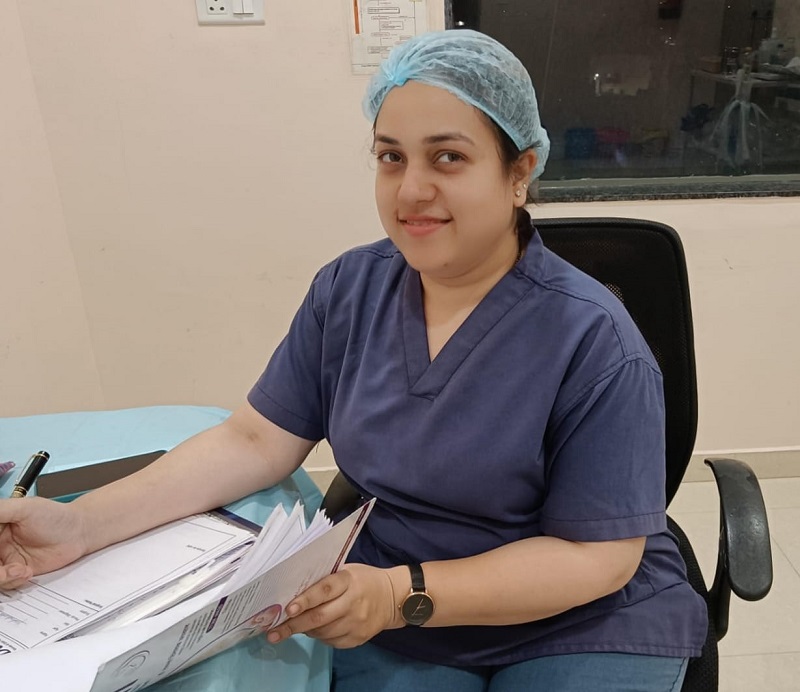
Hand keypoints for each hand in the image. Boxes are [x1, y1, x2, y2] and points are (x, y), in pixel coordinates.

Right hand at [0, 497, 87, 588]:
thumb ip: (0, 511)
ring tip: (18, 570)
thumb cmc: (55, 516)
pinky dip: (12, 581)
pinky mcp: (16, 572)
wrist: (79, 532)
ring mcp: (5, 559)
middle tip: (2, 568)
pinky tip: (27, 571)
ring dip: (0, 577)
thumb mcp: (25, 508)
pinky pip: (4, 584)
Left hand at [263, 564, 403, 647]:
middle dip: (294, 625)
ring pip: (323, 632)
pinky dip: (319, 636)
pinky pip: (331, 641)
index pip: (324, 590)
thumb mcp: (348, 571)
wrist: (393, 598)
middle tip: (274, 632)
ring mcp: (357, 623)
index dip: (305, 600)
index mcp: (349, 580)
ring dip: (304, 631)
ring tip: (292, 627)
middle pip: (320, 617)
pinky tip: (315, 630)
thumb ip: (325, 580)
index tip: (288, 609)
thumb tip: (294, 592)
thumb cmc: (363, 580)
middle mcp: (353, 602)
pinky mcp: (358, 638)